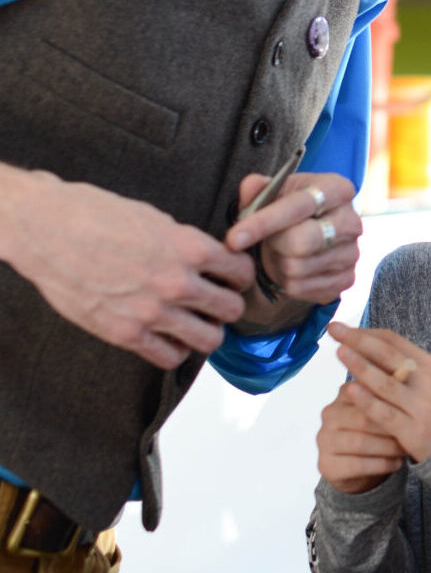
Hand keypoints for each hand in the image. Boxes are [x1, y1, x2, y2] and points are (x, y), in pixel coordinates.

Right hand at [0, 164, 251, 368]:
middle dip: (228, 305)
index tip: (233, 278)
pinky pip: (169, 357)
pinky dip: (175, 351)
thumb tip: (206, 257)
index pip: (241, 272)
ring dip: (208, 332)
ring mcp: (152, 311)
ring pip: (209, 339)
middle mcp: (177, 283)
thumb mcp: (156, 218)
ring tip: (198, 324)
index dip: (240, 275)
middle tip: (217, 302)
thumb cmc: (95, 216)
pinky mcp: (125, 333)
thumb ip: (186, 242)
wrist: (47, 230)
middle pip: (231, 308)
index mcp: (189, 248)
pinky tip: (169, 339)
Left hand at [228, 171, 360, 308]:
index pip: (299, 206)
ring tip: (279, 254)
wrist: (302, 240)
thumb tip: (251, 187)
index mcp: (337, 189)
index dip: (263, 223)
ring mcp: (353, 252)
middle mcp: (351, 221)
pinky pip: (302, 288)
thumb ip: (257, 188)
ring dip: (277, 264)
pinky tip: (288, 270)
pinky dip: (285, 283)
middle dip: (273, 245)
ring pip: (297, 268)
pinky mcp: (347, 279)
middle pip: (302, 242)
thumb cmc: (285, 213)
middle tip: (266, 242)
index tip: (233, 239)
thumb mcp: (270, 194)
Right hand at [317, 380, 407, 494]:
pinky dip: (381, 464)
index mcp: (345, 394)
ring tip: (406, 449)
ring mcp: (324, 440)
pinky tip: (396, 463)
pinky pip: (356, 465)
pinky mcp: (325, 465)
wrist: (364, 466)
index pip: (367, 392)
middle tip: (413, 434)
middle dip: (390, 427)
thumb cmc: (382, 430)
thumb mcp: (386, 407)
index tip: (413, 408)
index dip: (392, 401)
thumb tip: (411, 365)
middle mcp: (329, 414)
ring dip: (387, 447)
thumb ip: (393, 388)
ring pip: (359, 443)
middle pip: (362, 419)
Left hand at [328, 322, 430, 463]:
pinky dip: (367, 401)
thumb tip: (365, 347)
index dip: (365, 332)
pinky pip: (385, 414)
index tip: (341, 328)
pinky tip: (350, 391)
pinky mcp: (412, 431)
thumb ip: (403, 366)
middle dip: (359, 340)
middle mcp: (426, 381)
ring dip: (360, 366)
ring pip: (386, 383)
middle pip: (389, 355)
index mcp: (429, 364)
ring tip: (339, 352)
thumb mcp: (429, 379)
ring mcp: (420, 406)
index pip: (393, 341)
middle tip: (334, 329)